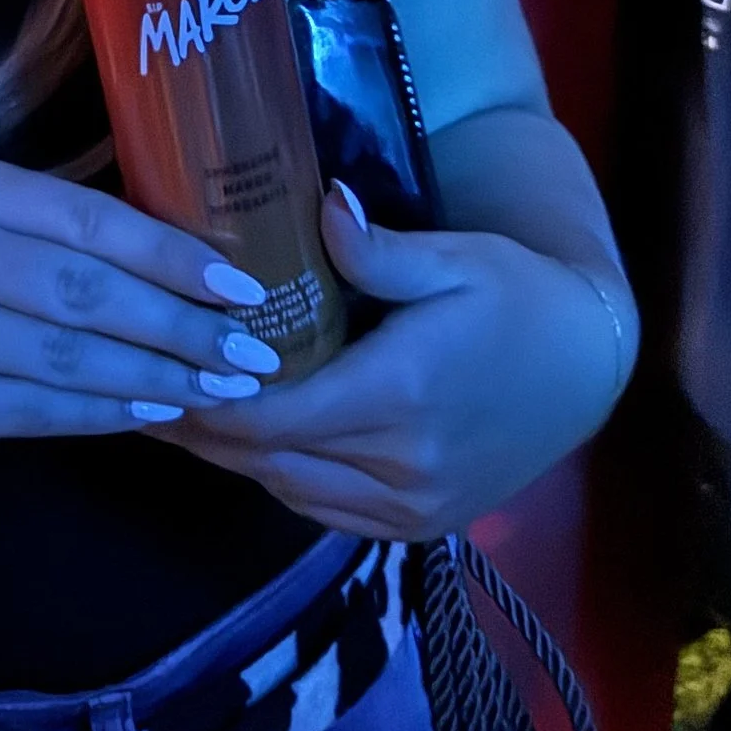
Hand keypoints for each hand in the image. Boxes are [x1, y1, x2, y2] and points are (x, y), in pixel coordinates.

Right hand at [0, 157, 288, 470]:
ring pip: (70, 358)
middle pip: (87, 294)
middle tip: (252, 355)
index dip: (174, 257)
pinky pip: (38, 410)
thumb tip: (195, 249)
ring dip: (157, 378)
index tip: (243, 289)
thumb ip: (62, 228)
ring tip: (220, 390)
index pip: (91, 222)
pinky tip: (155, 413)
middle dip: (181, 328)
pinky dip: (106, 414)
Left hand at [178, 183, 632, 538]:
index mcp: (399, 394)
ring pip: (289, 489)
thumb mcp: (454, 258)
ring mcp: (412, 505)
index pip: (270, 416)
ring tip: (178, 412)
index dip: (204, 399)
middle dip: (202, 427)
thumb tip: (323, 205)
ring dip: (234, 456)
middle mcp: (401, 464)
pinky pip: (325, 509)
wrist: (587, 367)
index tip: (157, 366)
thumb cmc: (517, 297)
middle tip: (144, 387)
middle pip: (267, 459)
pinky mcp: (421, 524)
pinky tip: (249, 442)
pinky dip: (281, 476)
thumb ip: (378, 249)